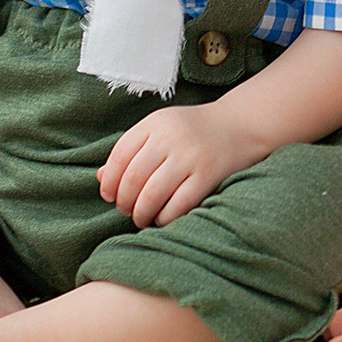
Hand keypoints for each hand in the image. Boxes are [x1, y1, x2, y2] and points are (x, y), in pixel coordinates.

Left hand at [99, 104, 264, 227]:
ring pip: (152, 194)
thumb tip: (101, 178)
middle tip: (126, 210)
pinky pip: (178, 204)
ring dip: (141, 213)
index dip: (109, 181)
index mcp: (156, 123)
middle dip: (124, 201)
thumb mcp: (161, 130)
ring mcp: (191, 155)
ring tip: (141, 218)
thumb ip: (132, 151)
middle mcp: (171, 137)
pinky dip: (165, 217)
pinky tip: (162, 218)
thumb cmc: (194, 131)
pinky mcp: (208, 174)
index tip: (109, 195)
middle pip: (133, 178)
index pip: (119, 155)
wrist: (241, 125)